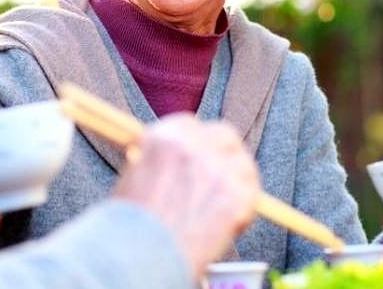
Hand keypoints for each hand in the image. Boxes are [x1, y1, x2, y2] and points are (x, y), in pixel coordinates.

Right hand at [113, 115, 259, 278]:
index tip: (197, 157)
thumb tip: (174, 164)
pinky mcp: (238, 195)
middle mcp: (193, 144)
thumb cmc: (130, 225)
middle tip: (218, 177)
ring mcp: (217, 168)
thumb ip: (159, 162)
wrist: (139, 257)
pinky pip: (253, 193)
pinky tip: (228, 225)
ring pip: (243, 163)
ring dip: (237, 180)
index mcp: (164, 135)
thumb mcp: (134, 177)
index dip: (196, 143)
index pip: (192, 125)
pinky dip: (245, 210)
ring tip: (222, 207)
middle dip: (223, 153)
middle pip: (224, 134)